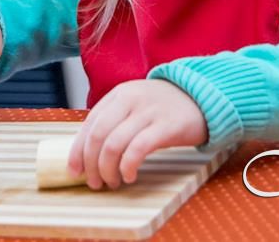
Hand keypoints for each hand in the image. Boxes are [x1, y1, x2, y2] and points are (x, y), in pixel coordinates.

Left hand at [67, 79, 208, 189]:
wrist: (204, 97)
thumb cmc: (165, 108)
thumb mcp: (136, 104)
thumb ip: (115, 120)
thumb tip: (89, 153)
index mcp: (118, 95)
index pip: (89, 124)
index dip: (77, 151)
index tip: (74, 172)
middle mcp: (130, 99)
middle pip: (98, 136)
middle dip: (91, 165)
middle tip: (95, 183)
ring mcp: (148, 111)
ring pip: (114, 145)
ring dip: (107, 170)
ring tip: (112, 182)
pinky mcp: (166, 126)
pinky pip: (138, 149)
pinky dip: (127, 166)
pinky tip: (129, 176)